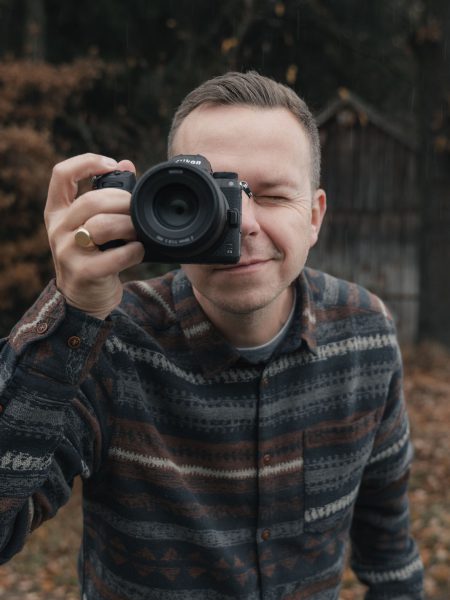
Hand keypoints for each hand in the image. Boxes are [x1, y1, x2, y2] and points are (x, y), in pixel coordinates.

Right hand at [44, 153, 144, 318]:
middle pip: (91, 200)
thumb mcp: (92, 225)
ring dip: (129, 226)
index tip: (112, 165)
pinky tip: (138, 251)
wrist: (84, 298)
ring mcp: (68, 252)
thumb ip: (106, 196)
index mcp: (58, 212)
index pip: (61, 174)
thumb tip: (127, 164)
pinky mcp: (83, 273)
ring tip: (139, 232)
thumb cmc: (93, 256)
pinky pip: (114, 257)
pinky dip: (133, 251)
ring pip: (101, 225)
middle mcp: (58, 229)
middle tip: (138, 209)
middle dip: (123, 201)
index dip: (87, 162)